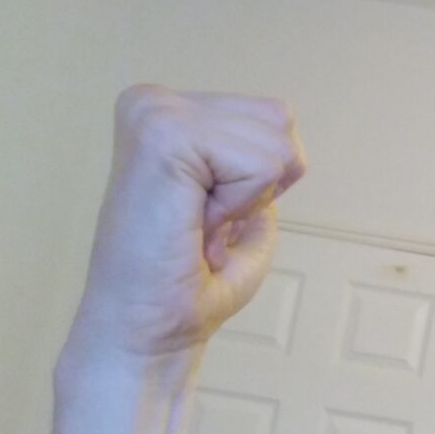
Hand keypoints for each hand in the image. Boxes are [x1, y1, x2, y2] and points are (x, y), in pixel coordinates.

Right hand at [76, 84, 306, 355]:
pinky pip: (260, 164)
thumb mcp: (243, 211)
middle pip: (281, 120)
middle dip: (262, 184)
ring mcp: (155, 113)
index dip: (263, 181)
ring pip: (276, 141)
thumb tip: (285, 139)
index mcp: (169, 114)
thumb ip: (261, 165)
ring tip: (198, 226)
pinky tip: (196, 226)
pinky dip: (241, 206)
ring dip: (250, 198)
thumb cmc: (189, 285)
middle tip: (205, 224)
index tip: (209, 218)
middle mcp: (154, 101)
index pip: (274, 118)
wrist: (148, 331)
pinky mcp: (163, 137)